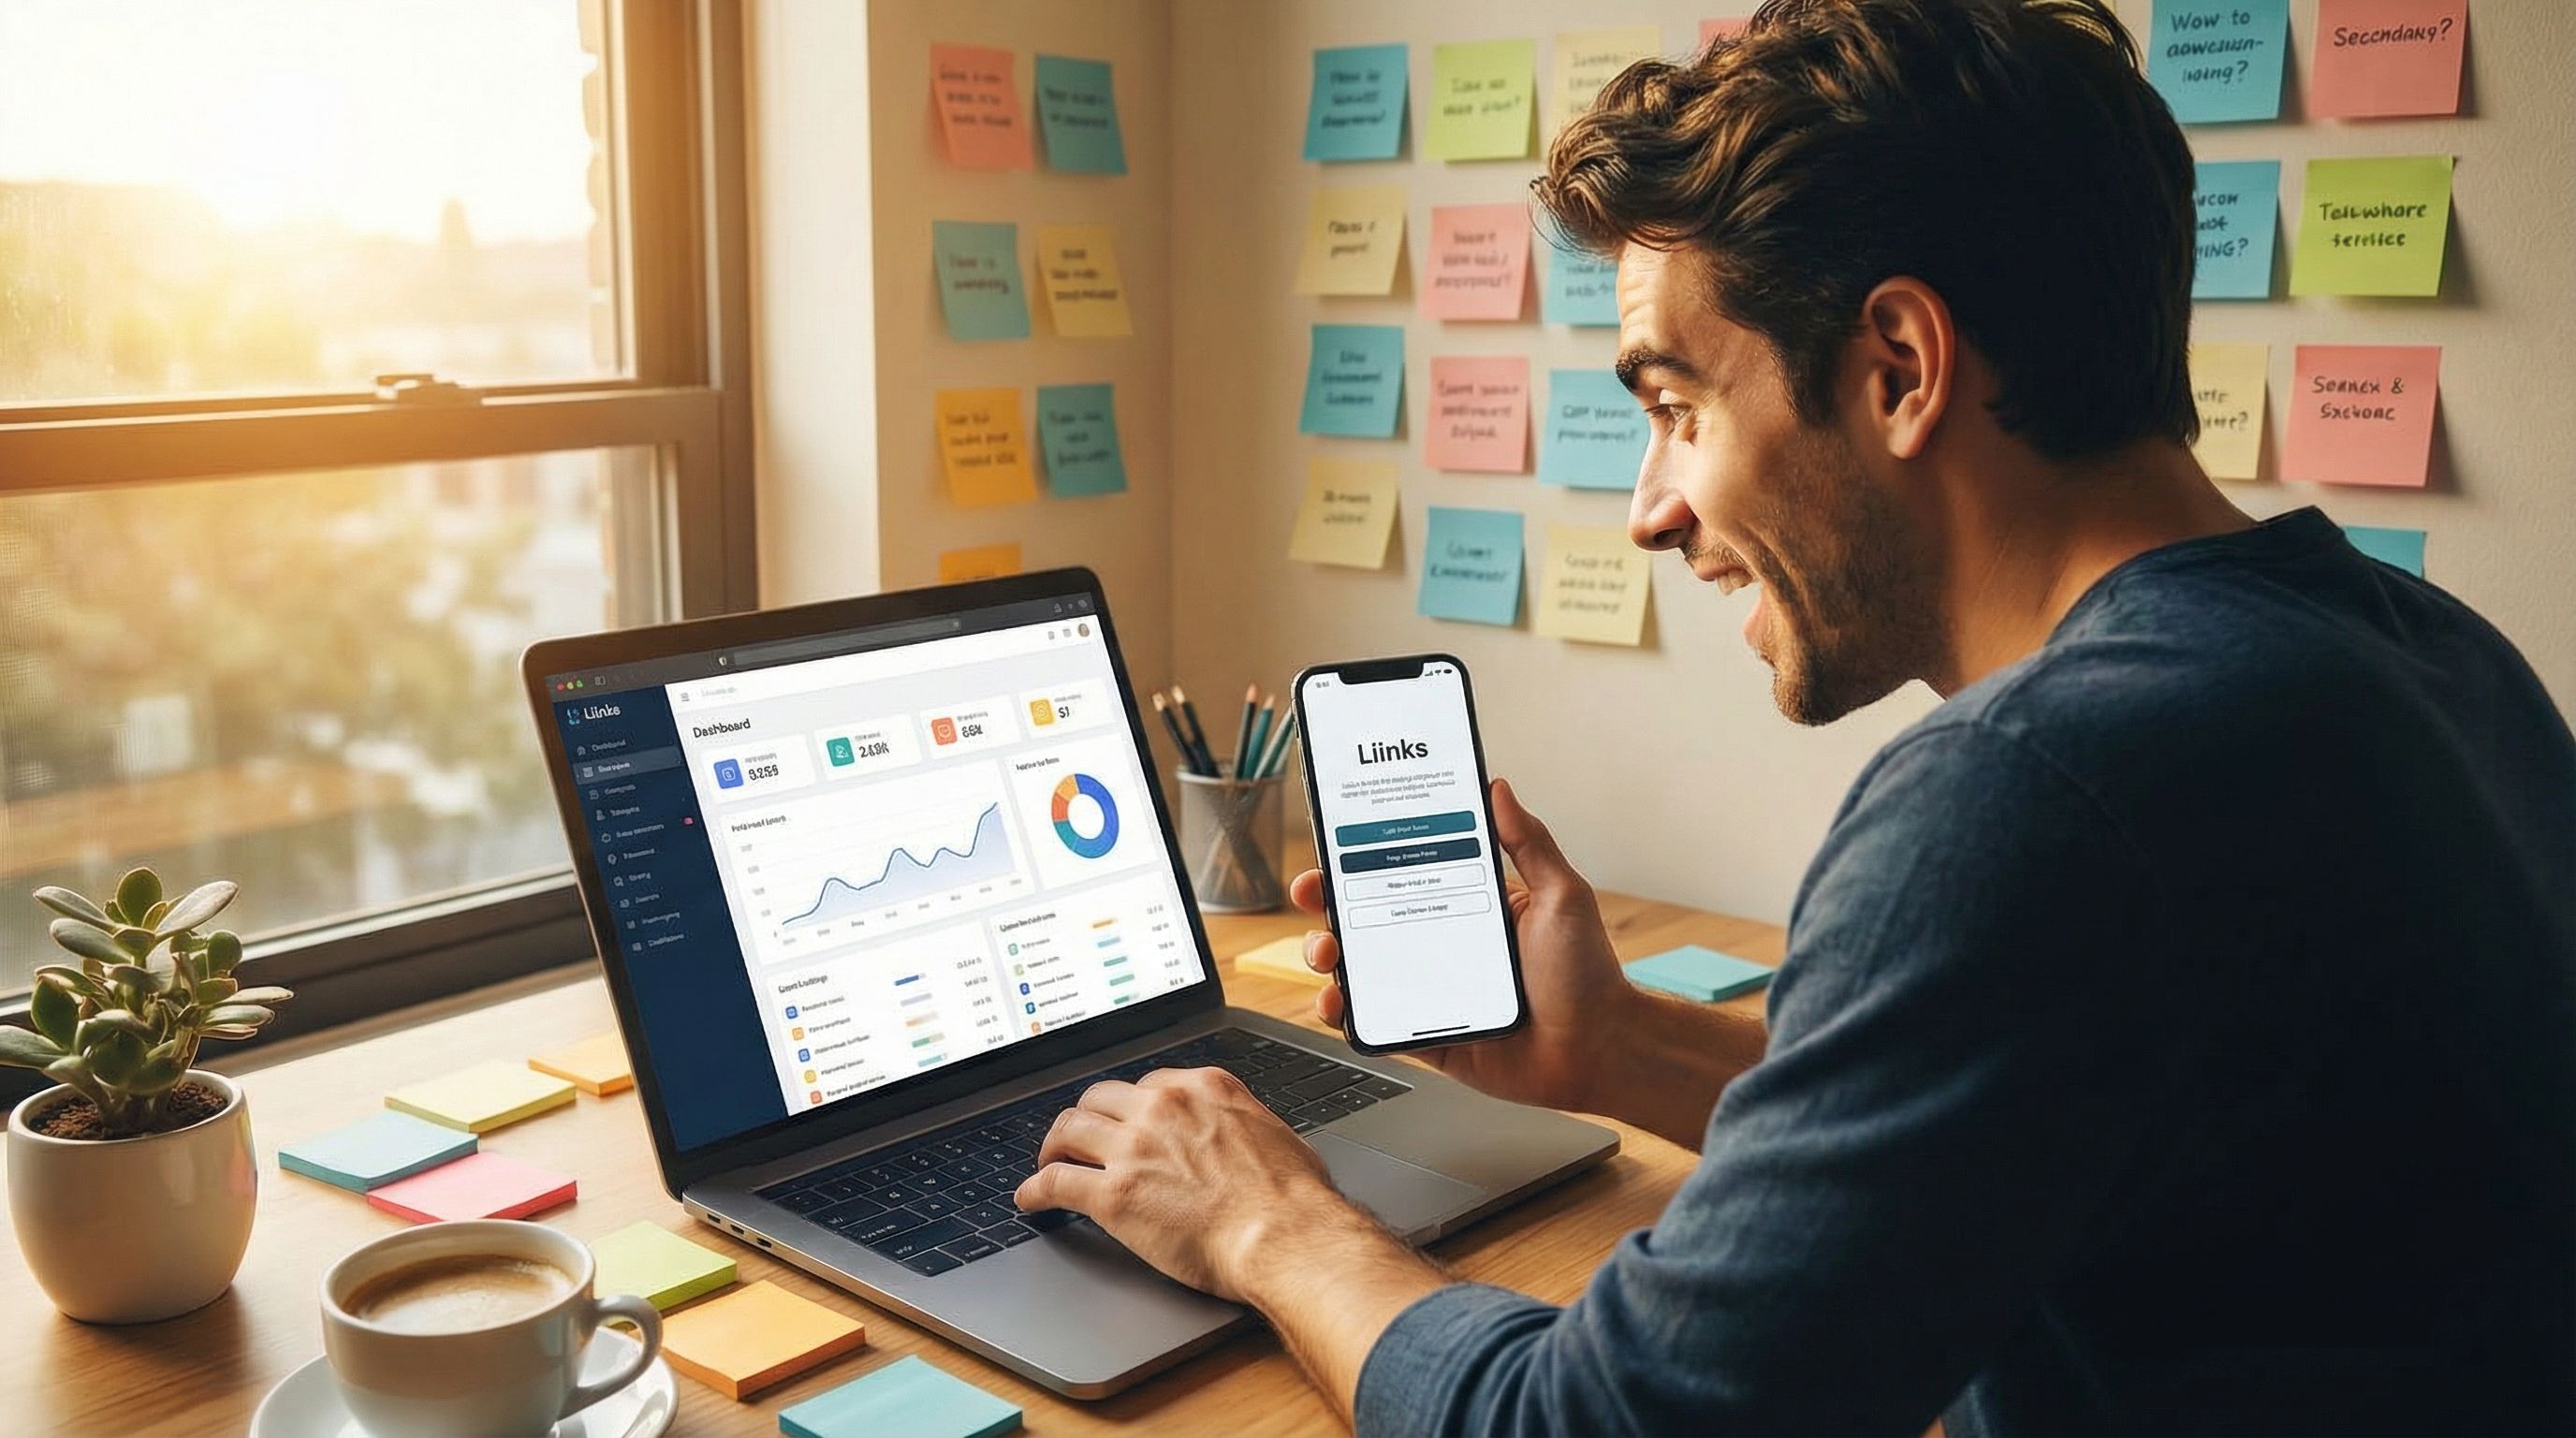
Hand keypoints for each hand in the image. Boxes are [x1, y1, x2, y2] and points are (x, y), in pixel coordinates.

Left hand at [1013, 1067, 1356, 1300]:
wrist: (1286, 1237)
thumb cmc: (1294, 1198)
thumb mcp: (1276, 1135)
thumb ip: (1247, 1126)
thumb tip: (1249, 1139)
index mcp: (1204, 1088)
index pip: (1148, 1084)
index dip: (1131, 1107)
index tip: (1126, 1122)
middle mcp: (1163, 1107)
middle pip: (1101, 1098)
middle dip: (1088, 1118)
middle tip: (1081, 1138)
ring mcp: (1134, 1148)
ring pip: (1070, 1128)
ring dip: (1054, 1145)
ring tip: (1050, 1160)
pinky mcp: (1114, 1194)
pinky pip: (1056, 1182)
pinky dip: (1035, 1190)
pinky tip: (1030, 1200)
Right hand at [1293, 778, 1634, 1113]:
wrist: (1600, 1049)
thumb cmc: (1588, 975)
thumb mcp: (1563, 896)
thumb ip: (1529, 843)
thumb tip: (1499, 788)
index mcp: (1468, 906)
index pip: (1404, 872)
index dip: (1362, 858)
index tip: (1333, 843)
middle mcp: (1443, 945)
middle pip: (1367, 918)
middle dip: (1328, 904)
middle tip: (1314, 895)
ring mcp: (1431, 992)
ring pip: (1361, 969)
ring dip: (1328, 957)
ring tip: (1327, 955)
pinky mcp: (1428, 1036)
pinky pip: (1376, 1024)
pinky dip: (1346, 1015)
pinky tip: (1339, 1003)